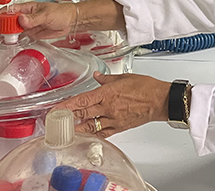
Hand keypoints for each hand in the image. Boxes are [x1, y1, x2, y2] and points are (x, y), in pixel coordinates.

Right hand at [0, 2, 75, 42]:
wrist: (69, 21)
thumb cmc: (60, 12)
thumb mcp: (47, 14)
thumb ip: (33, 18)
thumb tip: (22, 19)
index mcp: (25, 8)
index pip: (7, 11)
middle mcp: (22, 16)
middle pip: (4, 21)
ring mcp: (25, 26)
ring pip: (7, 30)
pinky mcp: (28, 34)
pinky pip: (15, 37)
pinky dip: (7, 40)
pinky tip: (0, 44)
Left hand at [54, 72, 170, 137]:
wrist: (160, 101)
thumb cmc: (145, 88)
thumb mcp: (124, 77)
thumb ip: (107, 78)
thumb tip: (96, 76)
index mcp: (107, 93)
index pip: (82, 100)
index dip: (66, 106)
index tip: (55, 109)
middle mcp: (107, 107)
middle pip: (82, 114)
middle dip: (66, 118)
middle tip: (54, 121)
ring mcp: (112, 119)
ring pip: (89, 127)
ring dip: (76, 129)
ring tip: (64, 131)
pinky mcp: (119, 128)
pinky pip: (102, 134)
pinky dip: (92, 136)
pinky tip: (84, 137)